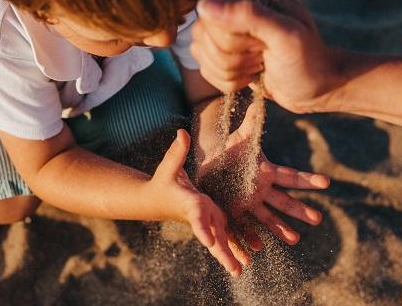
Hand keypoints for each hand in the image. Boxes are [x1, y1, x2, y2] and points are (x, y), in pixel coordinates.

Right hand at [147, 129, 249, 275]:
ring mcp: (206, 220)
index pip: (197, 217)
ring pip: (220, 240)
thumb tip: (181, 132)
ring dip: (230, 254)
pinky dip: (233, 248)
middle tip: (235, 269)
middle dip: (223, 252)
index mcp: (190, 203)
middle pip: (212, 236)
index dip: (203, 228)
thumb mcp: (169, 166)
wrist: (155, 200)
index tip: (209, 242)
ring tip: (242, 269)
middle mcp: (200, 215)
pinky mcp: (212, 220)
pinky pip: (224, 236)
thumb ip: (176, 151)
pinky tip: (246, 260)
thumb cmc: (162, 181)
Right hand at [191, 0, 339, 113]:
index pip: (212, 17)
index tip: (263, 46)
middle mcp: (236, 4)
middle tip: (262, 57)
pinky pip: (205, 68)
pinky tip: (251, 75)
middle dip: (232, 58)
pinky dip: (227, 81)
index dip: (233, 41)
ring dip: (230, 71)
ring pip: (201, 53)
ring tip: (258, 66)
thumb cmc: (308, 62)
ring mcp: (228, 28)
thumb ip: (249, 16)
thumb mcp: (286, 36)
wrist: (317, 88)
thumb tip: (204, 6)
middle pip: (203, 35)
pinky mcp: (224, 51)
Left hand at [197, 105, 329, 247]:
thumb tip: (262, 100)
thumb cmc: (228, 152)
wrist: (209, 167)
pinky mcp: (235, 213)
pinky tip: (257, 248)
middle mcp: (262, 191)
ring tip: (295, 239)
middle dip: (300, 210)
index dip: (308, 180)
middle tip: (318, 219)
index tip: (326, 183)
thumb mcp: (240, 138)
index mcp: (267, 173)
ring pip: (268, 218)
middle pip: (285, 202)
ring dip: (281, 229)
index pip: (291, 176)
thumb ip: (251, 123)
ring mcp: (250, 204)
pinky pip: (245, 227)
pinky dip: (251, 237)